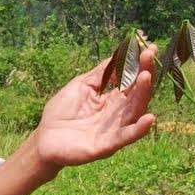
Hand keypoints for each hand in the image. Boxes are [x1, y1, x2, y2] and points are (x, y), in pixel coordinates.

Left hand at [32, 45, 156, 169]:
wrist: (44, 139)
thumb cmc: (61, 112)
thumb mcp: (81, 86)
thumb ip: (101, 73)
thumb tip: (119, 55)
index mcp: (112, 100)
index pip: (131, 81)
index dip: (140, 66)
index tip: (149, 48)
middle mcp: (118, 114)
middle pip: (137, 94)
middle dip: (145, 74)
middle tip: (149, 56)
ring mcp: (114, 130)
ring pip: (135, 112)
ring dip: (143, 94)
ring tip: (147, 76)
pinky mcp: (107, 146)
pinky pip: (126, 137)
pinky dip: (139, 129)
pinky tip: (149, 118)